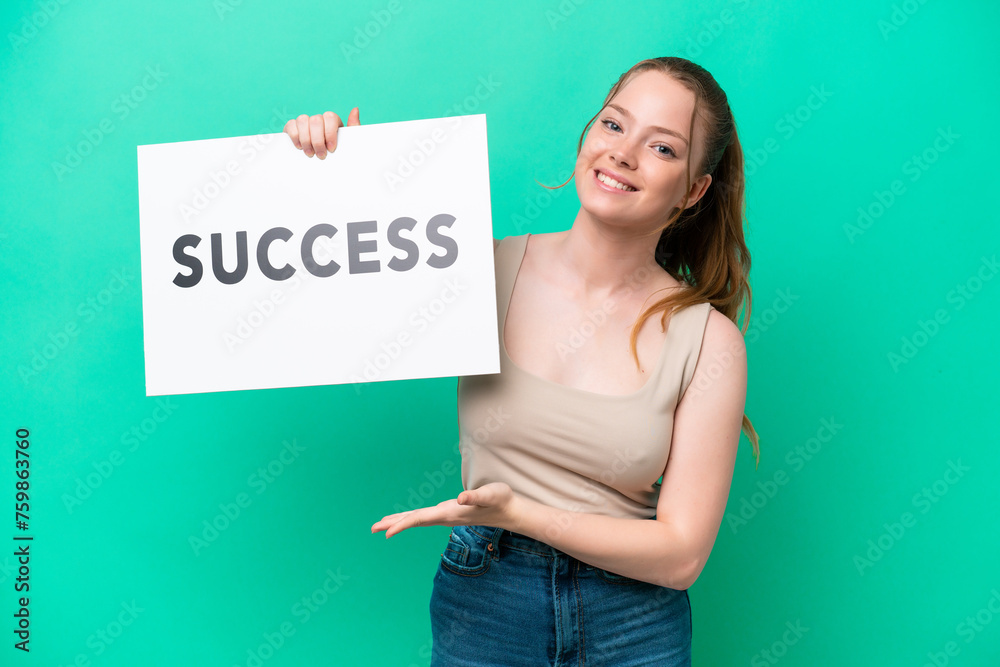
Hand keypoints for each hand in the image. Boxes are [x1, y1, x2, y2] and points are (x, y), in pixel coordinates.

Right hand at [283, 107, 360, 158]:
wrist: (326, 168)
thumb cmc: (338, 154)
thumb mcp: (349, 143)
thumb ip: (354, 127)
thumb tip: (355, 109)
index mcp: (332, 121)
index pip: (330, 117)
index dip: (330, 133)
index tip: (331, 149)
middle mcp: (318, 119)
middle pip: (316, 120)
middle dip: (318, 140)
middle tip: (321, 156)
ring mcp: (305, 122)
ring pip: (302, 120)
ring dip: (306, 139)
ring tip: (310, 154)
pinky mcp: (292, 127)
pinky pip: (290, 124)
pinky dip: (294, 136)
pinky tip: (299, 147)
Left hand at [371, 482, 521, 538]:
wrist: (511, 511)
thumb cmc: (502, 500)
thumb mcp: (491, 493)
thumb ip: (476, 496)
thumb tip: (460, 499)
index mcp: (450, 513)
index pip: (421, 519)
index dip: (403, 524)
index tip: (386, 534)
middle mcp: (446, 516)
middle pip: (415, 521)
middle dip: (394, 524)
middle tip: (372, 529)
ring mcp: (447, 516)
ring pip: (418, 519)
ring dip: (400, 522)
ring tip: (381, 525)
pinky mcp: (450, 513)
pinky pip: (425, 517)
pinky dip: (412, 517)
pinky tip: (406, 519)